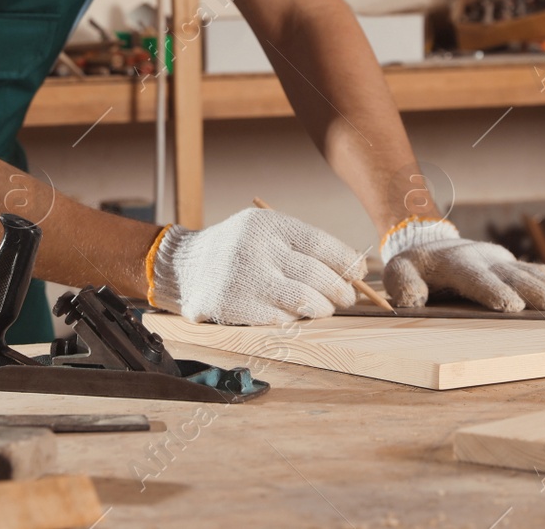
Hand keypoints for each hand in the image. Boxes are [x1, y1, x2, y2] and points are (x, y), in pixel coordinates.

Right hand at [148, 208, 365, 324]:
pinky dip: (295, 319)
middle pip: (316, 275)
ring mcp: (245, 279)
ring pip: (303, 301)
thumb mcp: (262, 230)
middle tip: (347, 296)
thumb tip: (351, 269)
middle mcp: (257, 249)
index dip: (346, 261)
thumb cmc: (236, 248)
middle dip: (340, 290)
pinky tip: (296, 315)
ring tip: (325, 307)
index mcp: (268, 225)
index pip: (320, 244)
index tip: (360, 272)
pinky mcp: (234, 307)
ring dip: (322, 308)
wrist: (184, 266)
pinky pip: (280, 319)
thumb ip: (298, 244)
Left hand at [380, 218, 544, 311]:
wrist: (430, 241)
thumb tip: (412, 300)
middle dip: (534, 292)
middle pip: (513, 276)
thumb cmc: (415, 265)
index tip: (511, 305)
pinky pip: (537, 273)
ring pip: (531, 273)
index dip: (493, 291)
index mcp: (456, 263)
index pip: (476, 277)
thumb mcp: (398, 271)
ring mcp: (501, 260)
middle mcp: (484, 258)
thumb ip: (402, 284)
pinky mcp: (512, 265)